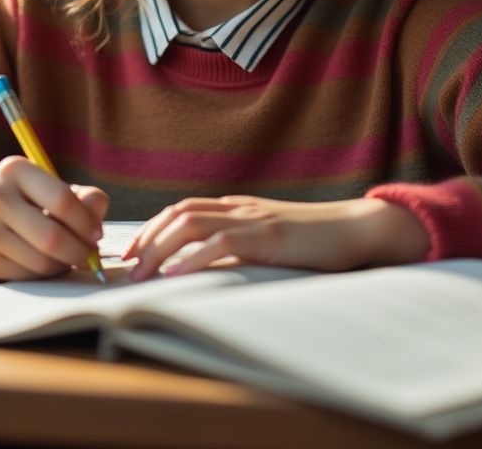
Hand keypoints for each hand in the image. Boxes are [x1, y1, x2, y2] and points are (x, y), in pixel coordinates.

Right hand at [0, 156, 107, 279]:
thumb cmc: (15, 199)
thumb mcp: (42, 185)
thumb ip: (78, 195)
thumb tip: (98, 214)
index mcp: (16, 170)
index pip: (63, 200)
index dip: (87, 222)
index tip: (97, 234)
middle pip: (53, 237)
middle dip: (80, 251)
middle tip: (90, 256)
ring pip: (41, 261)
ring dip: (63, 265)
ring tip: (68, 258)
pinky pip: (26, 275)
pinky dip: (44, 273)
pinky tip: (46, 264)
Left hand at [122, 195, 429, 281]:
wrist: (354, 229)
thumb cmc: (313, 242)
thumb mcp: (268, 243)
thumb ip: (238, 249)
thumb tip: (203, 270)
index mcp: (238, 208)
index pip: (183, 210)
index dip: (152, 229)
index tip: (131, 253)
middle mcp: (240, 208)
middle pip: (180, 212)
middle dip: (148, 238)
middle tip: (127, 267)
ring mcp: (254, 219)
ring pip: (193, 222)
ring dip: (162, 247)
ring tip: (143, 272)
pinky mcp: (269, 236)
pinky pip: (224, 242)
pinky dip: (195, 257)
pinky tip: (177, 274)